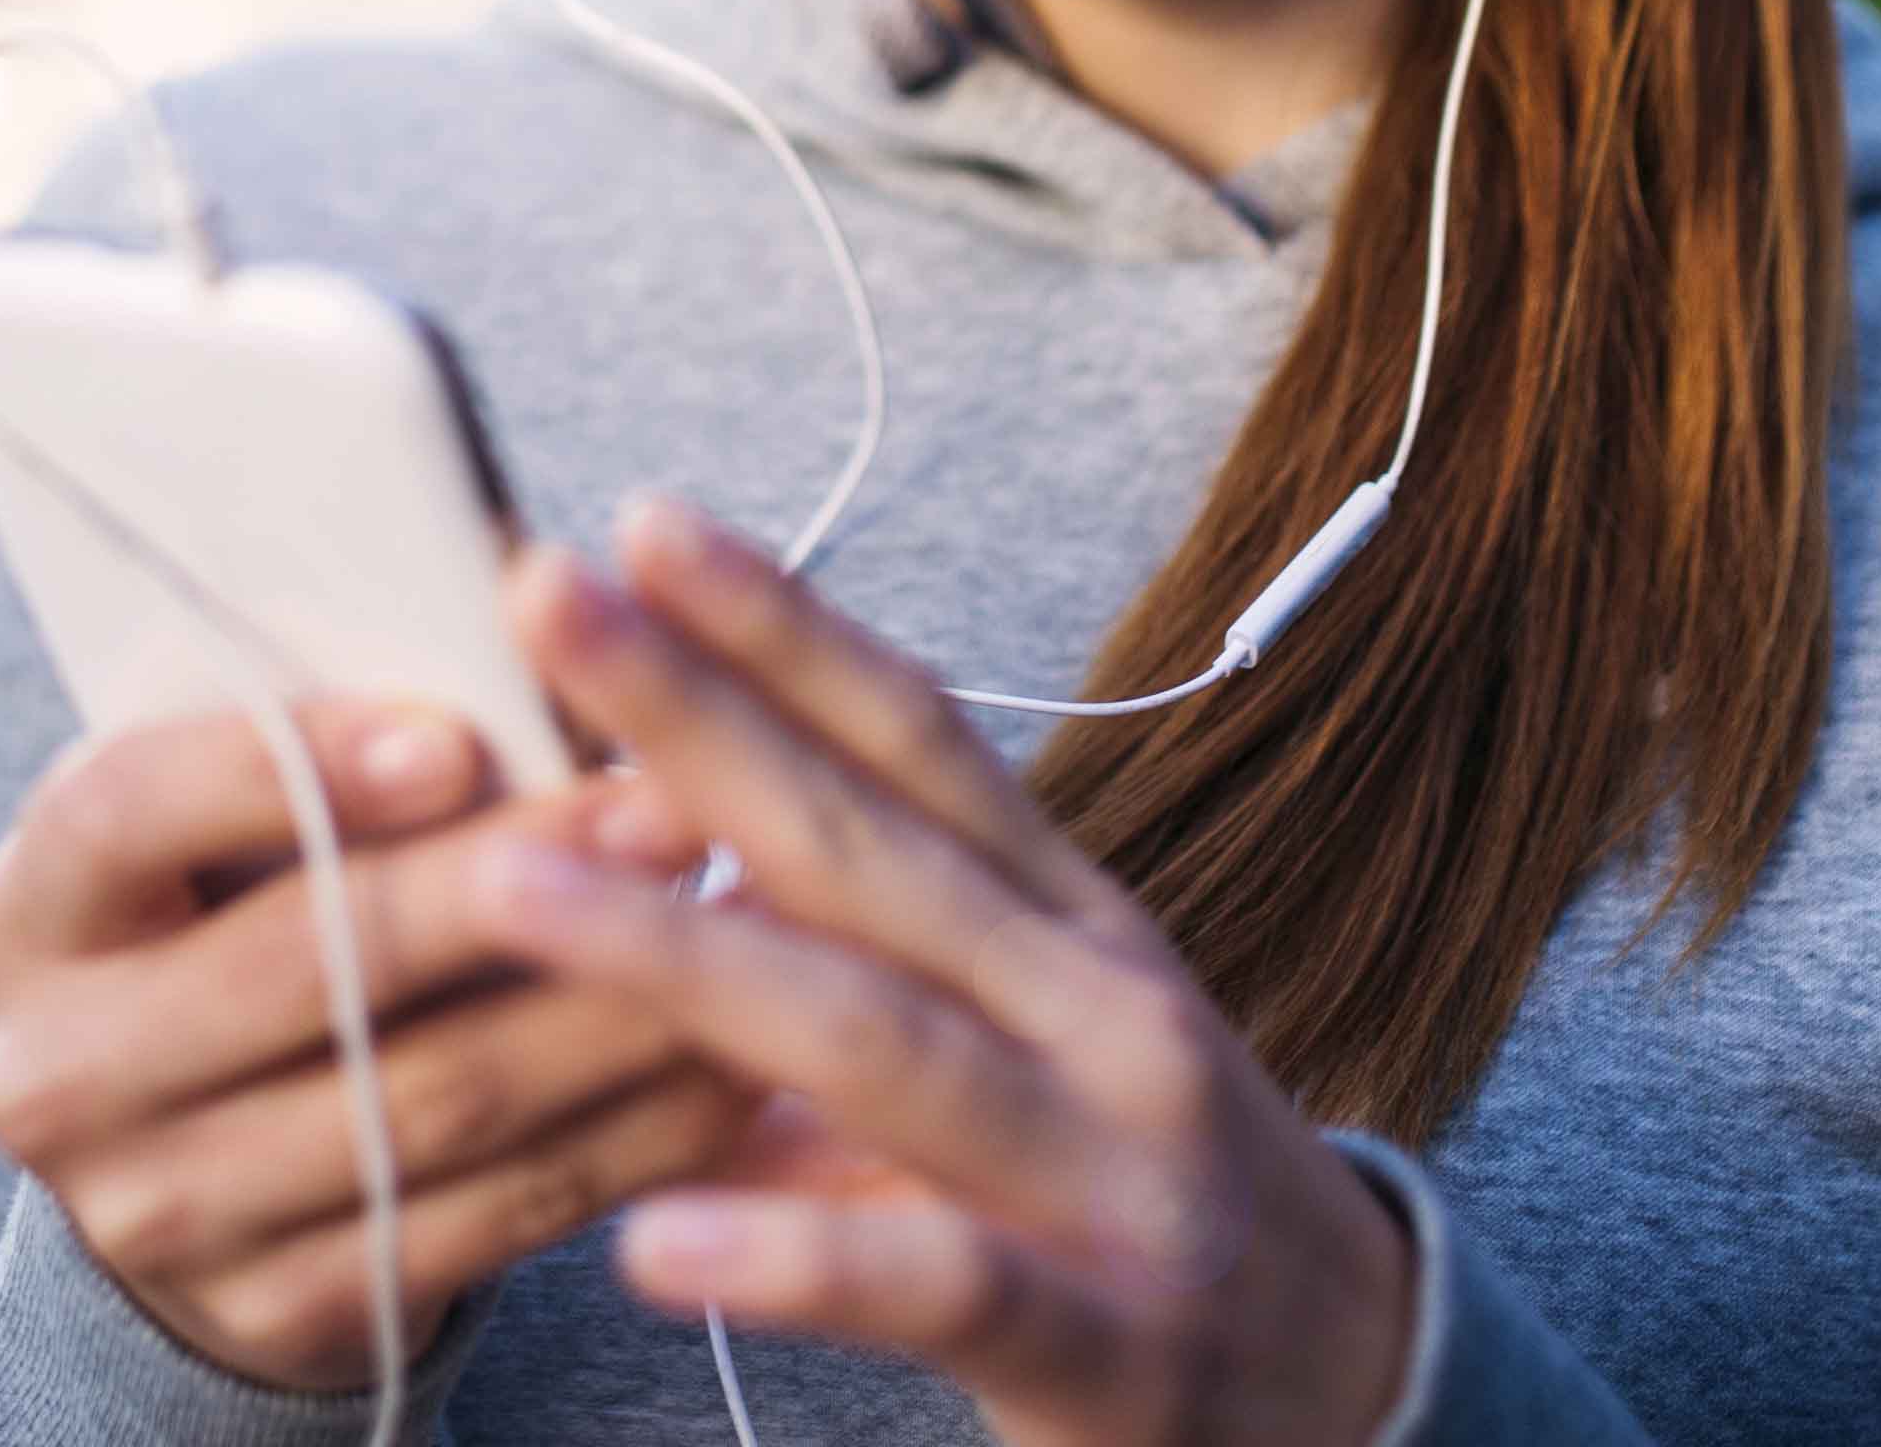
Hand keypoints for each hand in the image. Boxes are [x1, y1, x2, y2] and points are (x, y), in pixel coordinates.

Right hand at [0, 694, 765, 1390]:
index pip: (125, 813)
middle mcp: (62, 1071)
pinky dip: (628, 1135)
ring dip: (605, 1012)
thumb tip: (534, 588)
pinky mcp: (287, 1311)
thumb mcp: (244, 813)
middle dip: (503, 885)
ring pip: (420, 1102)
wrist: (200, 1164)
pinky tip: (728, 1060)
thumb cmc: (253, 907)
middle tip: (668, 813)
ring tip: (740, 922)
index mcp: (29, 909)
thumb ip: (355, 716)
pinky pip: (491, 1216)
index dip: (286, 765)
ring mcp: (163, 1214)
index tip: (454, 732)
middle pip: (302, 966)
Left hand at [478, 497, 1418, 1446]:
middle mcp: (1099, 1012)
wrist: (1369, 1397)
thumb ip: (845, 959)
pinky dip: (794, 1260)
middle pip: (867, 843)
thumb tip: (633, 859)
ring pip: (880, 1039)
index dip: (783, 624)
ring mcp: (1115, 1171)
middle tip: (542, 596)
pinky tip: (651, 1242)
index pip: (916, 741)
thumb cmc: (1137, 1192)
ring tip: (511, 887)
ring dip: (682, 958)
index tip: (645, 521)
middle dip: (696, 713)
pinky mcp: (1112, 1343)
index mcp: (1066, 924)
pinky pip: (939, 1284)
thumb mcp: (1014, 1047)